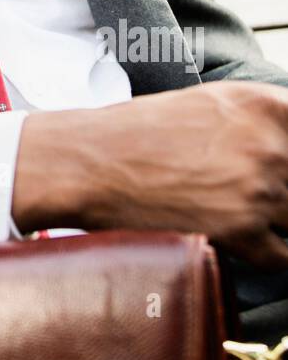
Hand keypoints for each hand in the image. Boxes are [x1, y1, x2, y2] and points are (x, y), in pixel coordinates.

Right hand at [11, 81, 287, 269]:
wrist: (91, 161)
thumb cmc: (140, 132)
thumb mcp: (208, 104)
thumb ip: (257, 121)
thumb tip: (283, 149)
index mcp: (262, 103)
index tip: (278, 175)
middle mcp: (268, 140)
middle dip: (282, 193)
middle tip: (246, 196)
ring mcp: (258, 185)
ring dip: (275, 223)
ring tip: (242, 218)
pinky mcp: (241, 228)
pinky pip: (282, 256)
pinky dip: (265, 255)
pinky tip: (238, 242)